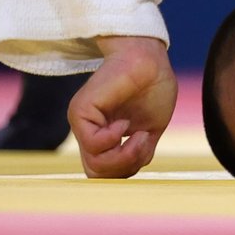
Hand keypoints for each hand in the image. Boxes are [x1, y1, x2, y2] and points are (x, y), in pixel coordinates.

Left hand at [68, 36, 177, 177]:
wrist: (151, 60)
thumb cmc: (154, 88)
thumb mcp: (152, 130)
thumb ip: (138, 153)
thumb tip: (129, 169)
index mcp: (105, 138)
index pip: (107, 172)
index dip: (129, 166)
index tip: (146, 143)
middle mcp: (90, 133)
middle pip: (100, 175)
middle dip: (127, 165)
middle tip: (143, 141)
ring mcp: (83, 124)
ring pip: (96, 167)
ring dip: (124, 155)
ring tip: (137, 133)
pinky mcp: (80, 112)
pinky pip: (93, 144)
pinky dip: (113, 139)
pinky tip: (124, 123)